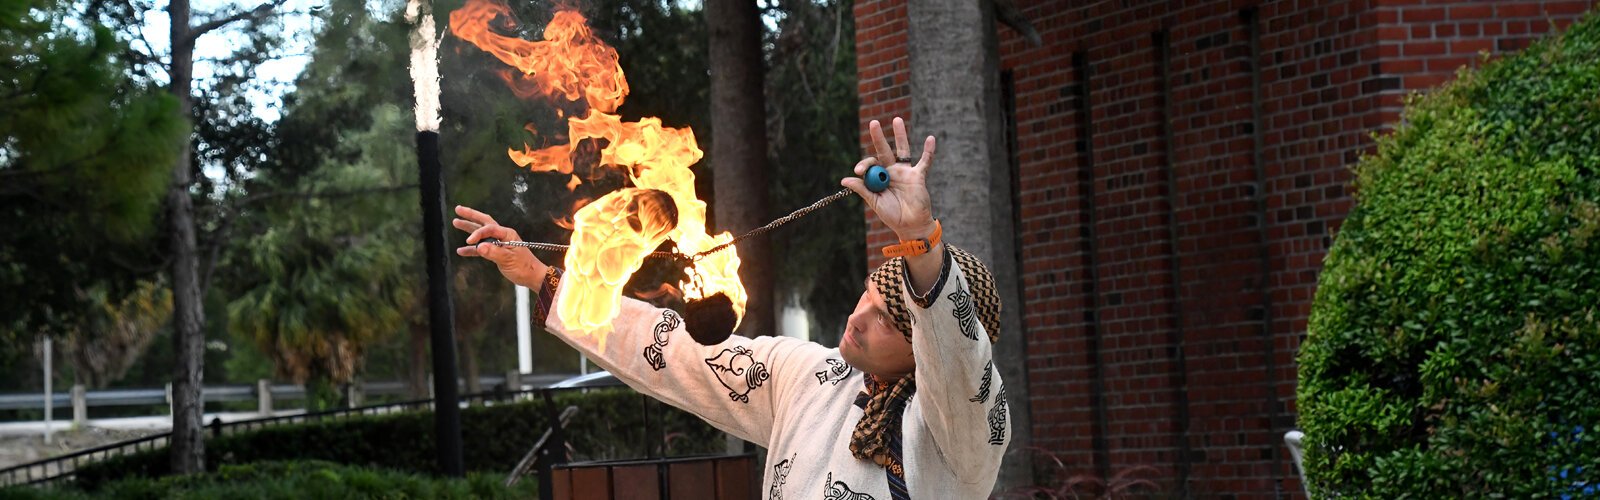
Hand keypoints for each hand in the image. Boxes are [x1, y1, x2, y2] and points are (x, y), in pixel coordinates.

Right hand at [453, 205, 547, 288]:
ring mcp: (499, 243)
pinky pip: (481, 248)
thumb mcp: (509, 260)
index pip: (489, 229)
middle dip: (471, 215)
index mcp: (507, 234)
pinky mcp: (496, 252)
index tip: (469, 241)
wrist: (532, 276)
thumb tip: (479, 246)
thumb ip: (493, 252)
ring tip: (455, 222)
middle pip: (484, 222)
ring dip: (468, 228)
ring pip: (481, 233)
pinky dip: (472, 249)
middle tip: (458, 209)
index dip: (478, 233)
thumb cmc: (524, 267)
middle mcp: (502, 235)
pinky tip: (461, 251)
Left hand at [840, 117, 936, 240]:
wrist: (910, 225)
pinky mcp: (918, 176)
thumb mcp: (874, 202)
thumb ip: (862, 189)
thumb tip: (844, 180)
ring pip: (903, 150)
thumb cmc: (892, 215)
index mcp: (879, 178)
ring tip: (896, 119)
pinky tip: (931, 139)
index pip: (871, 164)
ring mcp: (905, 172)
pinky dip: (929, 151)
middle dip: (878, 137)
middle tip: (873, 123)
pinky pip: (925, 161)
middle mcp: (891, 171)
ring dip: (900, 135)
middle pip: (884, 150)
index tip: (859, 171)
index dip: (865, 165)